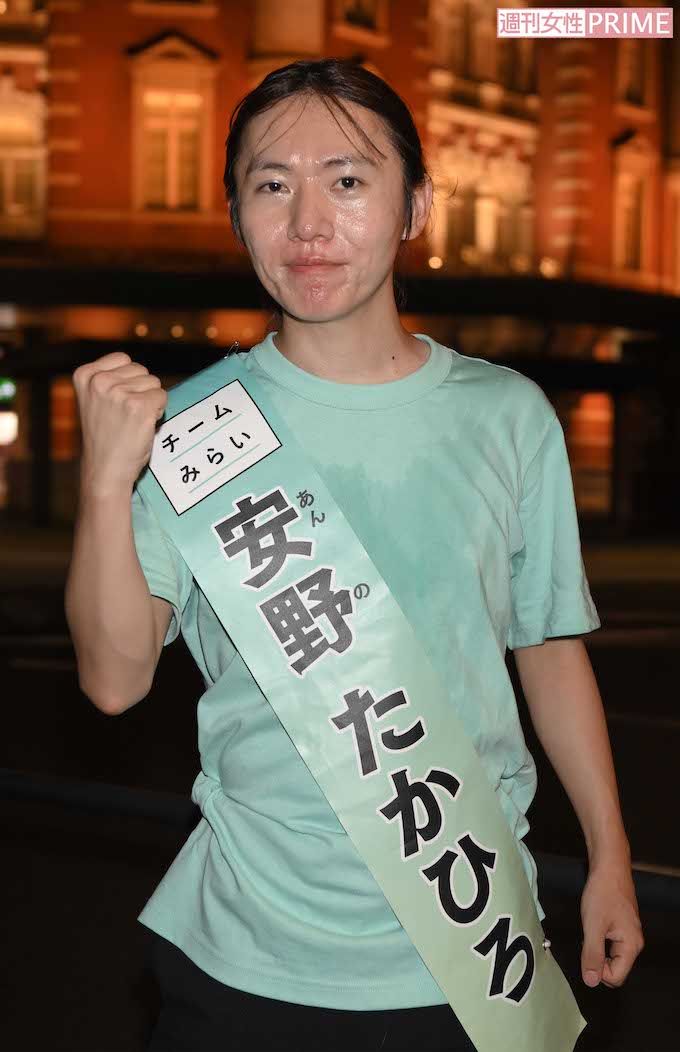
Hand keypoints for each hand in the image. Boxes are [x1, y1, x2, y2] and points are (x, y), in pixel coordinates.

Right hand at [73, 351, 167, 494]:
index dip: (128, 381)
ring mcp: (118, 393)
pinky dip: (159, 411)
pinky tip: (143, 425)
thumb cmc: (105, 436)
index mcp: (85, 375)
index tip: (116, 403)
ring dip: (150, 401)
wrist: (105, 469)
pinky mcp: (139, 406)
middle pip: (141, 370)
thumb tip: (142, 370)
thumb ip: (111, 379)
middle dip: (140, 390)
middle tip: (125, 416)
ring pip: (154, 382)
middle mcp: (99, 381)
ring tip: (132, 421)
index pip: (123, 359)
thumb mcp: (96, 399)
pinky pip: (162, 397)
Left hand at [580, 854, 643, 987]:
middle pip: (615, 969)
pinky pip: (610, 943)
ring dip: (597, 948)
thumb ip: (592, 955)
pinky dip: (599, 938)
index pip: (616, 978)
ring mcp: (629, 933)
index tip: (587, 952)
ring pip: (611, 956)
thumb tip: (591, 981)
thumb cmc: (603, 892)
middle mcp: (634, 942)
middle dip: (597, 960)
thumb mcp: (593, 926)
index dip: (597, 971)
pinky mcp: (622, 926)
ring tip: (591, 929)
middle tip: (587, 939)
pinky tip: (594, 924)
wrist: (609, 866)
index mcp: (631, 946)